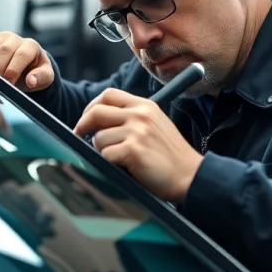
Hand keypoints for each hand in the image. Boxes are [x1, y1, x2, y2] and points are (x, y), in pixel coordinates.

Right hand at [0, 31, 54, 91]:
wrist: (23, 65)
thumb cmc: (33, 72)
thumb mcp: (44, 77)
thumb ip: (40, 78)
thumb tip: (31, 81)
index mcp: (31, 46)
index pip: (21, 55)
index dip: (13, 69)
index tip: (8, 83)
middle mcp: (14, 38)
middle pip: (4, 51)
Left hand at [73, 88, 202, 203]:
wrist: (190, 175)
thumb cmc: (170, 155)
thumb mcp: (154, 125)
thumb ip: (131, 118)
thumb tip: (98, 122)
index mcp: (145, 106)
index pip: (108, 95)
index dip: (91, 107)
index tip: (86, 120)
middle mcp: (140, 115)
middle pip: (96, 112)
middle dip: (83, 125)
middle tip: (80, 136)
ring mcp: (137, 132)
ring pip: (99, 138)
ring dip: (102, 151)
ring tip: (119, 159)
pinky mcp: (133, 150)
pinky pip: (105, 155)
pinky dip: (109, 163)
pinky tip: (125, 167)